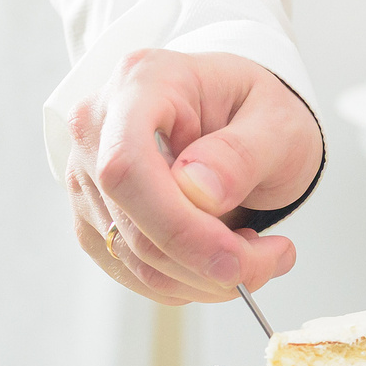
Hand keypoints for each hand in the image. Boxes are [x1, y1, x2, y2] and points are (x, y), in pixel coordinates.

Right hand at [64, 49, 319, 304]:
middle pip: (131, 224)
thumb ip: (242, 154)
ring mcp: (87, 177)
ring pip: (134, 260)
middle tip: (272, 260)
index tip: (233, 258)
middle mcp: (98, 128)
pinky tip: (221, 257)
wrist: (241, 122)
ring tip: (256, 255)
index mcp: (142, 83)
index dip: (176, 225)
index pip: (127, 164)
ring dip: (203, 278)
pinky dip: (186, 282)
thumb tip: (200, 191)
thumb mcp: (277, 122)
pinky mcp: (94, 220)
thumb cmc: (256, 112)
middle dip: (207, 262)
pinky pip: (134, 274)